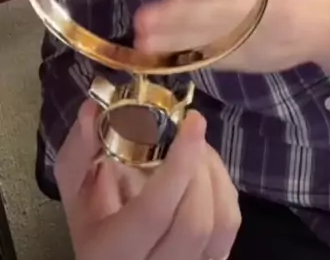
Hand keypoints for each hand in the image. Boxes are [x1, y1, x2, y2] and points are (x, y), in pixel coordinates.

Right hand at [55, 100, 240, 259]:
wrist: (111, 255)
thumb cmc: (91, 218)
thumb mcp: (74, 190)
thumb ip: (79, 152)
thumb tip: (92, 111)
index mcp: (111, 253)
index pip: (154, 212)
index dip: (179, 163)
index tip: (192, 122)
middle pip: (194, 222)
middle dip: (198, 166)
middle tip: (188, 133)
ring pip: (221, 223)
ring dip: (214, 174)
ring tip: (196, 149)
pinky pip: (230, 226)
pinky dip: (224, 188)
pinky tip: (205, 171)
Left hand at [134, 0, 329, 71]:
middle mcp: (274, 3)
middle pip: (223, 12)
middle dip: (181, 18)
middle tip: (144, 19)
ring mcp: (265, 36)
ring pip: (219, 39)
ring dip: (179, 41)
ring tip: (145, 41)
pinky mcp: (259, 59)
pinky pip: (224, 59)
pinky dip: (194, 58)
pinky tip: (166, 57)